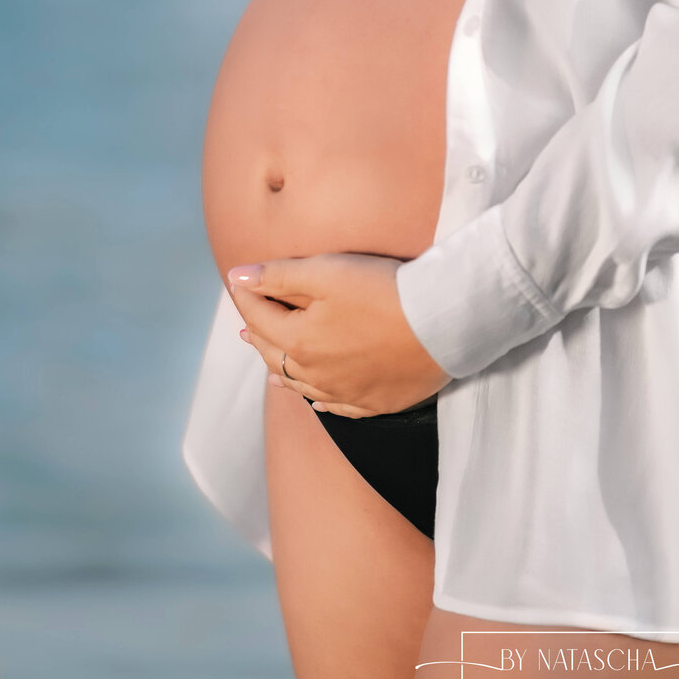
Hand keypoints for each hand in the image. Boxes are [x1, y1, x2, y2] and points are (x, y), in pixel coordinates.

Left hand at [227, 253, 450, 417]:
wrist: (442, 324)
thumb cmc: (384, 290)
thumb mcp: (328, 272)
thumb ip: (279, 275)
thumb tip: (236, 277)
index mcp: (298, 342)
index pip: (258, 317)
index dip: (246, 295)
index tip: (238, 280)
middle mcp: (314, 375)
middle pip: (274, 353)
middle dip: (257, 333)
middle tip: (246, 322)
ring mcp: (344, 393)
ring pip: (300, 384)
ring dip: (280, 368)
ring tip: (268, 361)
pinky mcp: (374, 402)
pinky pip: (336, 406)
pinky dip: (318, 400)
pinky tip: (316, 400)